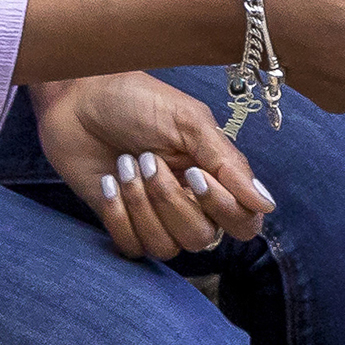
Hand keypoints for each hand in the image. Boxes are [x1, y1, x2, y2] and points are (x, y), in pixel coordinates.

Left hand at [36, 74, 272, 261]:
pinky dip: (118, 216)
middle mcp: (191, 203)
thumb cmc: (136, 100)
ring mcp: (155, 216)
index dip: (223, 208)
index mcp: (216, 177)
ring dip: (141, 205)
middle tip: (147, 160)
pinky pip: (132, 247)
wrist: (78, 97)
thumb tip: (267, 205)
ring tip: (125, 165)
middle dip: (171, 201)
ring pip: (166, 247)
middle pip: (202, 239)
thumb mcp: (190, 123)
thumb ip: (230, 165)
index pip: (243, 222)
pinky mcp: (121, 222)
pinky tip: (109, 182)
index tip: (194, 173)